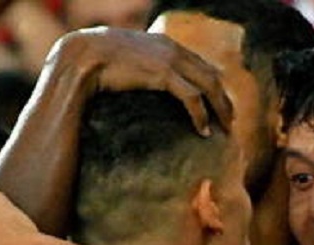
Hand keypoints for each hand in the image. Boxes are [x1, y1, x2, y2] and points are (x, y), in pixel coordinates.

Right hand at [45, 27, 232, 136]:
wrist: (82, 56)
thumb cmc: (97, 62)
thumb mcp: (126, 62)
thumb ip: (141, 69)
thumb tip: (140, 84)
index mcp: (166, 44)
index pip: (201, 65)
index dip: (214, 87)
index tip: (220, 106)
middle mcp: (173, 48)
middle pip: (211, 75)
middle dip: (224, 100)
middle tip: (231, 122)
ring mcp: (169, 59)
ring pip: (208, 85)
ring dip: (219, 109)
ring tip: (224, 129)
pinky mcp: (163, 74)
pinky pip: (192, 97)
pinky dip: (201, 114)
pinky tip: (203, 131)